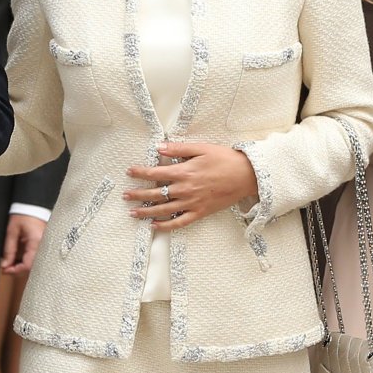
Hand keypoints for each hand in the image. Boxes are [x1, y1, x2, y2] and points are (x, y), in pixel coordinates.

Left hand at [1, 213, 45, 275]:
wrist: (33, 206)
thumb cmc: (23, 215)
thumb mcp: (12, 232)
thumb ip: (9, 250)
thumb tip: (5, 265)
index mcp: (36, 243)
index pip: (27, 265)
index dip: (15, 270)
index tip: (5, 270)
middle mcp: (43, 247)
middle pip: (31, 267)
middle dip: (18, 270)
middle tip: (6, 267)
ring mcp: (45, 247)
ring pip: (33, 264)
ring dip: (21, 266)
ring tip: (10, 262)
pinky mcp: (43, 246)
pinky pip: (35, 258)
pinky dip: (26, 260)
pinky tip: (18, 258)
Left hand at [125, 141, 257, 228]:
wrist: (246, 175)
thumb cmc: (225, 159)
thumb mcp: (201, 148)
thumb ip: (179, 148)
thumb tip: (159, 147)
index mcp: (184, 172)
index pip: (155, 173)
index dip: (140, 172)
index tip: (129, 172)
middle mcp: (185, 189)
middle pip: (155, 194)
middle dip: (137, 194)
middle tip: (125, 195)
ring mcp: (192, 203)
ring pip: (163, 210)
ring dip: (145, 212)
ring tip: (132, 212)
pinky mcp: (200, 212)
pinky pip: (179, 222)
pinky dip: (166, 225)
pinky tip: (154, 226)